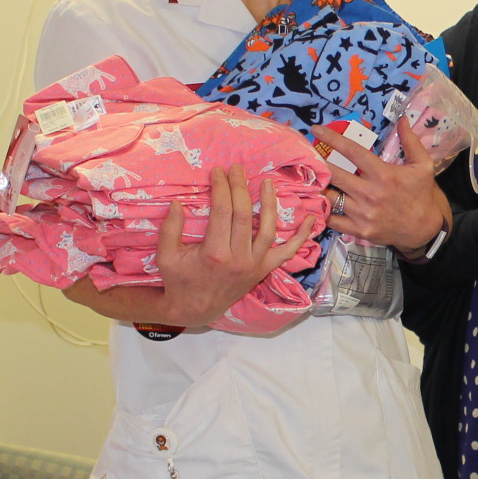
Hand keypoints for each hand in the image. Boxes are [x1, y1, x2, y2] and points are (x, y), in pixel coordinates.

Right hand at [150, 165, 320, 326]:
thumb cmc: (179, 280)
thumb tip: (177, 202)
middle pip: (245, 215)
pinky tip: (311, 220)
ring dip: (270, 203)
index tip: (217, 172)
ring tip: (267, 182)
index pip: (222, 211)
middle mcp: (239, 259)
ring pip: (268, 229)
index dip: (221, 187)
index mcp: (215, 253)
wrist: (195, 309)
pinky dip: (301, 237)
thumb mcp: (166, 256)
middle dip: (240, 188)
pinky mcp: (263, 270)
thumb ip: (170, 228)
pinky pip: (287, 253)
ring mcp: (254, 265)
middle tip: (237, 169)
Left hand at [313, 120, 447, 250]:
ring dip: (320, 186)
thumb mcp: (423, 165)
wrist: (424, 229)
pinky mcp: (359, 230)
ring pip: (330, 197)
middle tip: (307, 156)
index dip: (331, 138)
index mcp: (383, 174)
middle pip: (334, 174)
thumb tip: (402, 118)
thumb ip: (410, 141)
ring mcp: (362, 214)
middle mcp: (370, 193)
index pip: (352, 151)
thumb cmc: (421, 194)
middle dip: (317, 163)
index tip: (316, 130)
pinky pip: (333, 220)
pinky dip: (324, 210)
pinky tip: (319, 202)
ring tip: (311, 178)